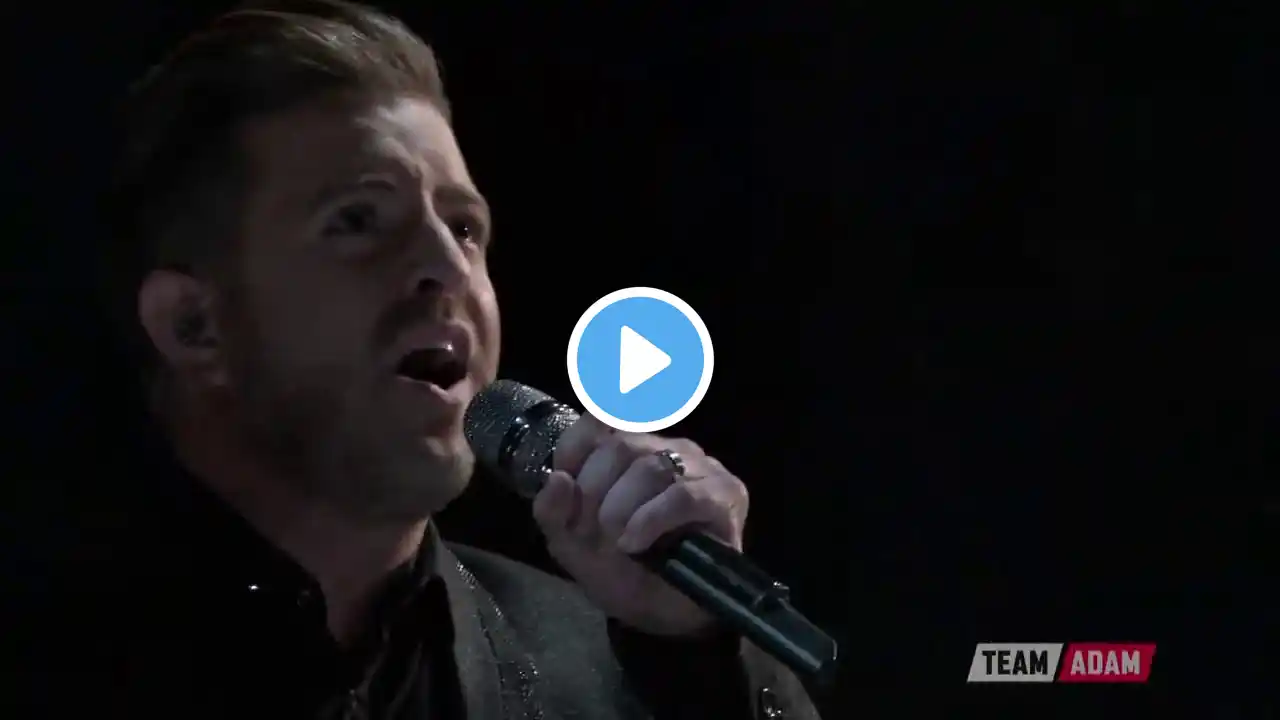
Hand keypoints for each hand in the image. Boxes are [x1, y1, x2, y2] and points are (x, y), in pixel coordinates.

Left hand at [531, 415, 748, 637]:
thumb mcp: (572, 544)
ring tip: (618, 544)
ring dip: (621, 510)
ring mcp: (701, 469)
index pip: (598, 420)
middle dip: (595, 493)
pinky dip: (650, 520)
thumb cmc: (622, 572)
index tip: (567, 493)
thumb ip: (553, 511)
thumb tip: (558, 479)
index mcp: (630, 449)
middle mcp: (667, 448)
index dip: (573, 452)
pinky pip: (682, 496)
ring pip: (650, 467)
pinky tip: (636, 543)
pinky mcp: (725, 496)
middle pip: (621, 446)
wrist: (665, 617)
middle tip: (593, 532)